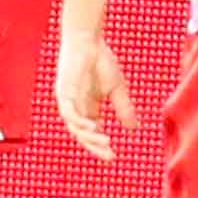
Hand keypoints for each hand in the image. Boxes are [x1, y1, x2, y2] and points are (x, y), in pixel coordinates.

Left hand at [54, 30, 136, 162]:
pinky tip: (91, 127)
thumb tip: (134, 129)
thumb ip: (123, 108)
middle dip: (95, 146)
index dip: (100, 145)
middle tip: (109, 156)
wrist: (88, 41)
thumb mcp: (117, 89)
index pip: (92, 133)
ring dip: (89, 136)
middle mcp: (76, 108)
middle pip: (83, 134)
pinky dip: (78, 122)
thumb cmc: (101, 62)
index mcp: (87, 109)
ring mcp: (68, 101)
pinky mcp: (63, 92)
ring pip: (75, 127)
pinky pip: (68, 113)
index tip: (113, 156)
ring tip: (105, 142)